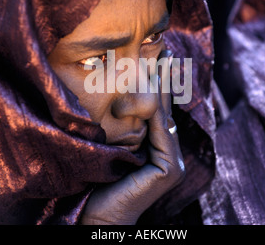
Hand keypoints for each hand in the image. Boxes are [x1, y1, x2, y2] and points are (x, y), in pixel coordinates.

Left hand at [80, 51, 184, 224]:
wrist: (91, 216)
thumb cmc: (94, 182)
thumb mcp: (109, 144)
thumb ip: (122, 126)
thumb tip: (116, 95)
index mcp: (156, 148)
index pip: (158, 110)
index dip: (158, 82)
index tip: (157, 55)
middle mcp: (169, 153)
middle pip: (166, 109)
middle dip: (166, 78)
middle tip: (165, 48)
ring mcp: (173, 162)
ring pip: (166, 116)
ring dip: (163, 86)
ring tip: (160, 58)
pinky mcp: (170, 169)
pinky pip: (162, 131)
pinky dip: (157, 108)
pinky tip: (152, 85)